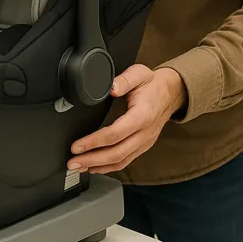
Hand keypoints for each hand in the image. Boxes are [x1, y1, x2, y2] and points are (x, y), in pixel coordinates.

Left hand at [67, 65, 185, 174]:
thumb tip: (111, 87)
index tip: (77, 146)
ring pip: (121, 161)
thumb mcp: (139, 74)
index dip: (94, 142)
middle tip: (72, 162)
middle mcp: (144, 133)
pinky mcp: (142, 146)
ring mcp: (144, 142)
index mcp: (142, 116)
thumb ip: (124, 80)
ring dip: (98, 166)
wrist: (170, 93)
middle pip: (117, 153)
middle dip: (92, 160)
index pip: (115, 134)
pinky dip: (109, 167)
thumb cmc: (152, 84)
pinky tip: (94, 167)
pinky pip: (126, 161)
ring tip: (78, 167)